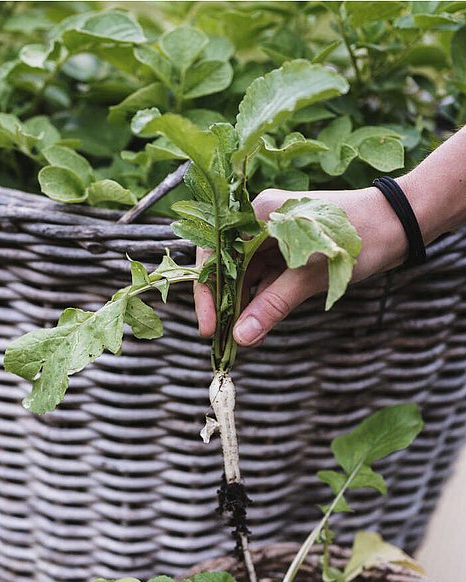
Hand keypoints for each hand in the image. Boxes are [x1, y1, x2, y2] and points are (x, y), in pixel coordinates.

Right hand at [194, 184, 411, 346]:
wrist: (402, 221)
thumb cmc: (358, 236)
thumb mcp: (312, 275)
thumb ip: (273, 305)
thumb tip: (241, 337)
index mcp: (257, 213)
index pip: (214, 252)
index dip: (207, 291)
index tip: (210, 327)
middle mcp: (260, 220)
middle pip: (227, 266)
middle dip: (224, 304)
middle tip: (222, 341)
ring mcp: (274, 235)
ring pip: (246, 275)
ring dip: (243, 305)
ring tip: (240, 338)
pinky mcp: (289, 250)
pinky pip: (265, 277)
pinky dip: (262, 300)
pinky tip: (258, 325)